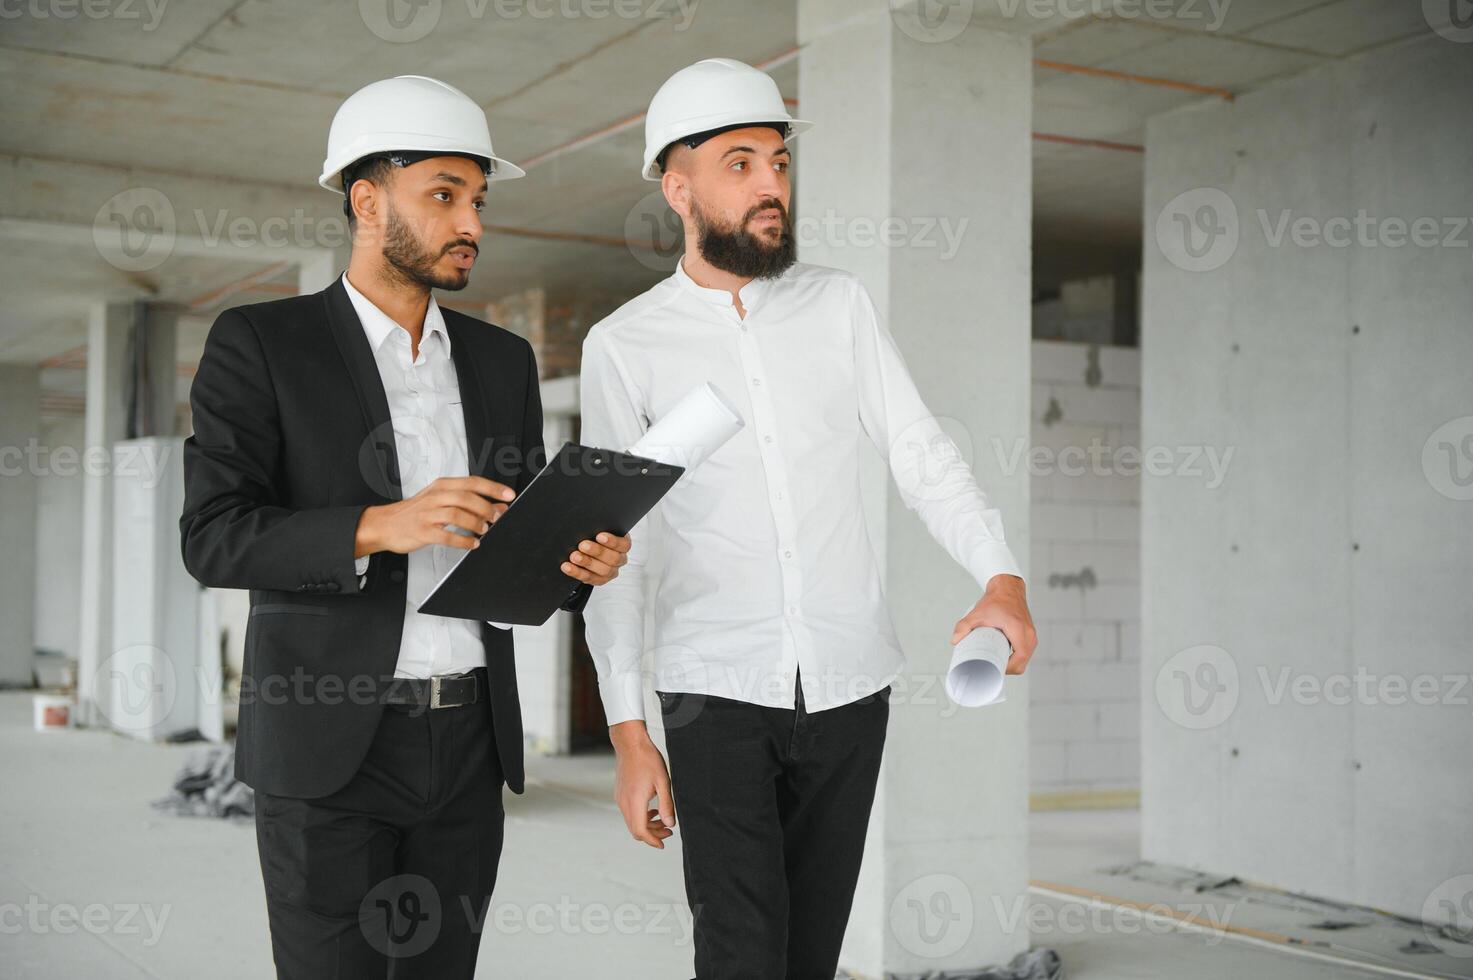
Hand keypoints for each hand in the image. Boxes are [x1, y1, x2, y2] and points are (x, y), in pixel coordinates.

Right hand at [354, 476, 513, 556]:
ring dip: (475, 523)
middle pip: (466, 498)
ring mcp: (427, 514)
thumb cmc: (415, 512)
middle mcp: (435, 497)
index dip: (493, 488)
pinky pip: (446, 536)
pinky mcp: (422, 531)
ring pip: (457, 515)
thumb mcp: (440, 500)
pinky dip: (463, 541)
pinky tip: (472, 544)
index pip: (472, 482)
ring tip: (484, 530)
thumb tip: (498, 507)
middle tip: (497, 518)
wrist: (385, 524)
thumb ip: (468, 502)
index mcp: (441, 486)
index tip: (509, 495)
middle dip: (486, 508)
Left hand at [561, 531, 630, 586]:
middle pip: (613, 558)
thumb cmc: (595, 536)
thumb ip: (597, 527)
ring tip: (574, 556)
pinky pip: (590, 578)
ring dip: (587, 562)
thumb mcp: (599, 529)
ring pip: (603, 570)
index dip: (612, 541)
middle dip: (597, 551)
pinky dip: (577, 572)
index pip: (623, 544)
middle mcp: (619, 559)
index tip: (599, 536)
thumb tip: (587, 523)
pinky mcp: (599, 580)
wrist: (587, 550)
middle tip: (582, 545)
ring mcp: (611, 571)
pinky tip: (568, 567)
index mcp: (623, 545)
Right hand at [609, 721, 674, 848]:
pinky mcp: (619, 794)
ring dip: (646, 825)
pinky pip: (628, 813)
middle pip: (635, 829)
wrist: (631, 744)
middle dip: (652, 834)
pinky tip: (652, 809)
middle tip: (668, 831)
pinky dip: (640, 817)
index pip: (641, 831)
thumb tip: (669, 824)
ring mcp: (620, 798)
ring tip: (662, 820)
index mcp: (635, 802)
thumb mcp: (663, 782)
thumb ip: (666, 805)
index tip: (662, 844)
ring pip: (631, 822)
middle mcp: (624, 803)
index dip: (652, 840)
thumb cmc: (648, 760)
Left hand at [950, 574, 1036, 674]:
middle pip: (1022, 663)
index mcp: (1019, 631)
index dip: (1007, 669)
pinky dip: (1017, 658)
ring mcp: (1031, 635)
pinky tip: (1005, 658)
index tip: (993, 670)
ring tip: (996, 664)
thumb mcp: (978, 613)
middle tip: (991, 669)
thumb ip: (964, 626)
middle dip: (1007, 669)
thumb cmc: (996, 600)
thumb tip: (954, 640)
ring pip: (1025, 659)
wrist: (1007, 588)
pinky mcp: (1029, 634)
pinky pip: (1026, 652)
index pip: (1019, 659)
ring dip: (1012, 664)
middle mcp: (1029, 634)